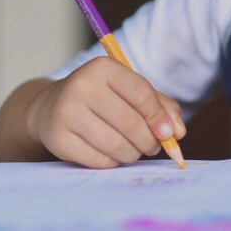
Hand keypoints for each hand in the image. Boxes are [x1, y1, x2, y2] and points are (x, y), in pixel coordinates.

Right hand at [25, 57, 186, 167]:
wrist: (52, 107)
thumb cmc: (101, 99)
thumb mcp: (128, 92)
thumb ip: (160, 106)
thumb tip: (178, 132)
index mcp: (103, 68)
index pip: (141, 93)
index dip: (159, 117)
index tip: (169, 133)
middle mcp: (82, 86)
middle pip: (130, 123)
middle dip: (149, 141)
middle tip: (152, 147)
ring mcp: (67, 112)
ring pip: (116, 145)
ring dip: (133, 154)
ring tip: (133, 151)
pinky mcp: (58, 138)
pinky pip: (99, 159)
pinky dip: (113, 162)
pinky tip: (112, 154)